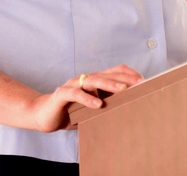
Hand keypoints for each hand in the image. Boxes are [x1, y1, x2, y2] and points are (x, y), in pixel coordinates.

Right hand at [27, 64, 143, 131]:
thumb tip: (128, 112)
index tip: (144, 81)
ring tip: (122, 90)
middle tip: (139, 84)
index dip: (129, 74)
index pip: (114, 72)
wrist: (43, 115)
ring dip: (109, 85)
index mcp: (93, 81)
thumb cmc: (70, 112)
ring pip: (93, 80)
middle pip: (107, 74)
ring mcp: (72, 85)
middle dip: (124, 79)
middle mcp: (84, 79)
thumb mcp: (91, 110)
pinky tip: (97, 105)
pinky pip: (75, 94)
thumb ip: (105, 107)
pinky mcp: (61, 94)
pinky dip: (87, 98)